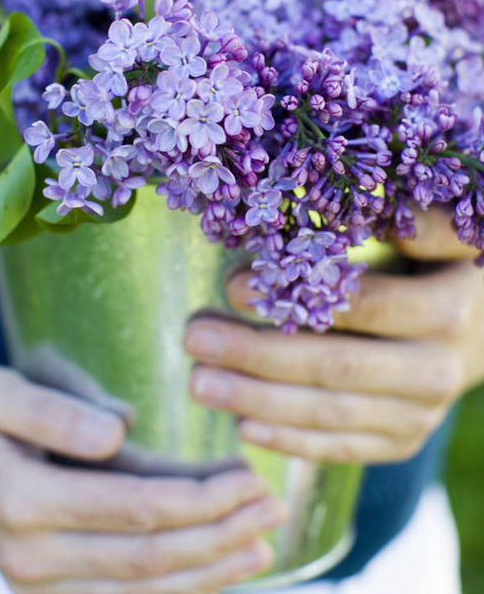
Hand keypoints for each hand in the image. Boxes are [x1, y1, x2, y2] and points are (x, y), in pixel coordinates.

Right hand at [0, 366, 285, 592]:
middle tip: (273, 508)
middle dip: (219, 535)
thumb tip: (118, 431)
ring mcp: (40, 583)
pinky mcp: (51, 589)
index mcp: (25, 499)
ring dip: (209, 570)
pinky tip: (218, 571)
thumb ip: (52, 409)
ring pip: (142, 590)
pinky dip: (178, 589)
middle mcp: (32, 556)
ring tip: (263, 543)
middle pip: (148, 556)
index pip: (135, 509)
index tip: (249, 478)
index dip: (200, 499)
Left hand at [184, 209, 483, 463]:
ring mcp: (418, 416)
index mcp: (444, 312)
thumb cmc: (442, 271)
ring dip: (258, 401)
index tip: (232, 285)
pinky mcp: (401, 441)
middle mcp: (434, 372)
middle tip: (194, 338)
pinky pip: (341, 447)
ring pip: (330, 413)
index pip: (361, 306)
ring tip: (199, 383)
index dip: (296, 297)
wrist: (483, 333)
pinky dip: (290, 439)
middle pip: (335, 366)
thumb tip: (361, 202)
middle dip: (257, 355)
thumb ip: (416, 222)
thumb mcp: (443, 238)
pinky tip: (242, 425)